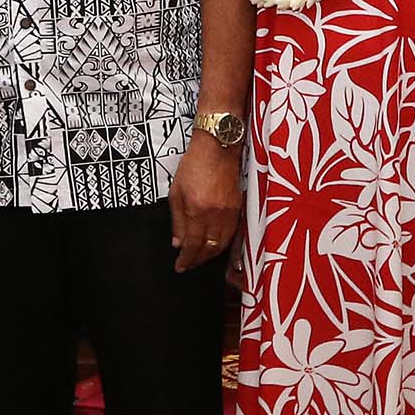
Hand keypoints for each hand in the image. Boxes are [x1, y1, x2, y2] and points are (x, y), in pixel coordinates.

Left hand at [170, 133, 239, 272]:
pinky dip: (222, 244)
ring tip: (200, 258)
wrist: (218, 147)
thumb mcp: (176, 192)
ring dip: (211, 255)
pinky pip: (231, 233)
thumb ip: (177, 220)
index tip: (180, 267)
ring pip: (222, 244)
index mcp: (197, 210)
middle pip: (209, 248)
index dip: (186, 259)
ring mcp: (230, 212)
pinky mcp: (239, 208)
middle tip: (189, 265)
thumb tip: (178, 242)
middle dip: (198, 260)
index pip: (192, 244)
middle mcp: (215, 215)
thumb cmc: (194, 165)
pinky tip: (215, 245)